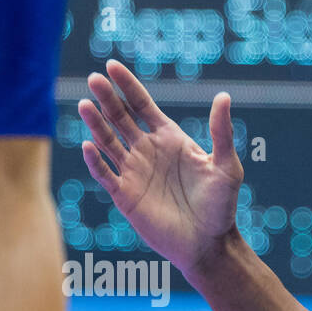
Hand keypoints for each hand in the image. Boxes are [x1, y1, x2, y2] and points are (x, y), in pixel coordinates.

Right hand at [77, 60, 242, 275]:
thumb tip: (224, 96)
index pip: (142, 106)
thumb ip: (221, 132)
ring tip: (85, 104)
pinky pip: (104, 173)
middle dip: (107, 99)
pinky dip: (95, 160)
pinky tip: (88, 145)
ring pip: (108, 142)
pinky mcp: (125, 195)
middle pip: (120, 118)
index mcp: (169, 139)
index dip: (127, 86)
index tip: (111, 66)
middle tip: (94, 79)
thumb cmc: (221, 206)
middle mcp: (148, 151)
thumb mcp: (226, 167)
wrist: (209, 244)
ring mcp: (134, 172)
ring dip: (96, 124)